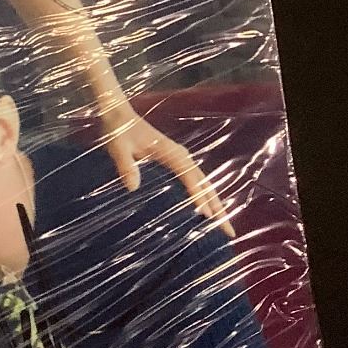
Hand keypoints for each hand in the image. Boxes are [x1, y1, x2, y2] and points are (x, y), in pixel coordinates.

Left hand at [98, 102, 234, 235]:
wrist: (118, 114)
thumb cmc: (117, 131)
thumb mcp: (117, 148)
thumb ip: (125, 166)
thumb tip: (132, 188)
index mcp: (173, 154)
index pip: (192, 180)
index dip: (200, 198)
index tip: (208, 216)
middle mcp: (182, 156)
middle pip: (206, 184)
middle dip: (218, 208)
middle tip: (229, 232)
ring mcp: (181, 158)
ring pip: (204, 183)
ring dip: (215, 203)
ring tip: (224, 225)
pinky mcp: (175, 160)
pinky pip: (195, 181)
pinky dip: (204, 195)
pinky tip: (206, 209)